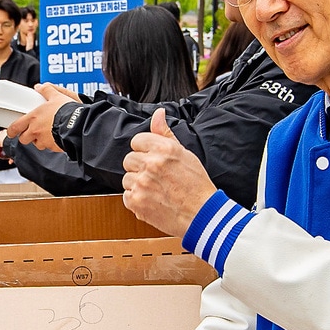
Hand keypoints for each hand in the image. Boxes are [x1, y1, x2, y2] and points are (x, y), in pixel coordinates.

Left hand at [5, 84, 78, 152]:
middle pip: (23, 139)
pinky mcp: (53, 147)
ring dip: (39, 140)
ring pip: (36, 144)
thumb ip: (47, 90)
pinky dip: (50, 143)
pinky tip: (56, 137)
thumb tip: (40, 87)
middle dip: (26, 136)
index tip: (12, 131)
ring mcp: (44, 140)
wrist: (78, 124)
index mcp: (33, 118)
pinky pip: (48, 147)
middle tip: (31, 132)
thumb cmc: (66, 110)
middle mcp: (36, 131)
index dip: (12, 131)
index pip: (15, 127)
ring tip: (46, 134)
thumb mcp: (56, 96)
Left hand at [121, 109, 217, 237]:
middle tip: (156, 177)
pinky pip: (126, 196)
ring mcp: (142, 183)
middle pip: (129, 159)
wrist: (203, 215)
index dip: (145, 151)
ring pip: (126, 179)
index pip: (137, 141)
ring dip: (137, 185)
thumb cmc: (197, 186)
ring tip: (156, 190)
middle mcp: (151, 164)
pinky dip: (137, 200)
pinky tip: (153, 200)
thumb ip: (165, 134)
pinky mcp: (136, 201)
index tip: (153, 160)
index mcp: (164, 149)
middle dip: (140, 168)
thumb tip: (158, 114)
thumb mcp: (185, 154)